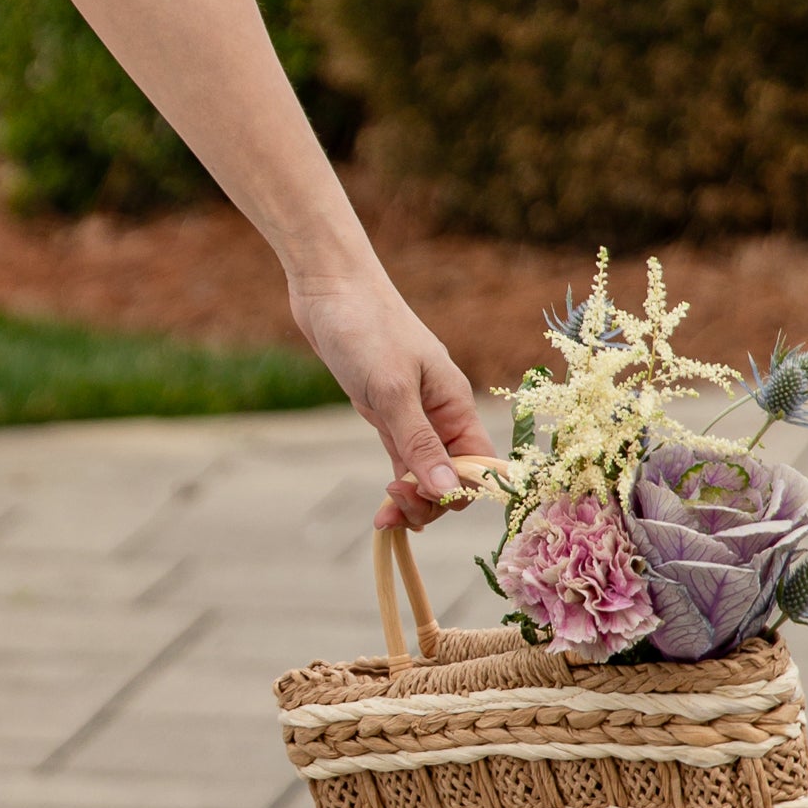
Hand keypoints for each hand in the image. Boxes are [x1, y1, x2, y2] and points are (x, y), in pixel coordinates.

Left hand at [287, 270, 483, 531]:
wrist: (329, 287)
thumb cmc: (365, 328)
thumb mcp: (392, 391)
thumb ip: (419, 443)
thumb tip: (449, 493)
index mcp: (455, 403)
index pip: (479, 464)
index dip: (461, 492)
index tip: (425, 503)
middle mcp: (441, 411)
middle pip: (452, 474)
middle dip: (430, 500)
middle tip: (392, 511)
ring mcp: (413, 412)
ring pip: (425, 471)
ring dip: (410, 499)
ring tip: (383, 520)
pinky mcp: (385, 410)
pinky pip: (402, 457)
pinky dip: (396, 482)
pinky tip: (383, 506)